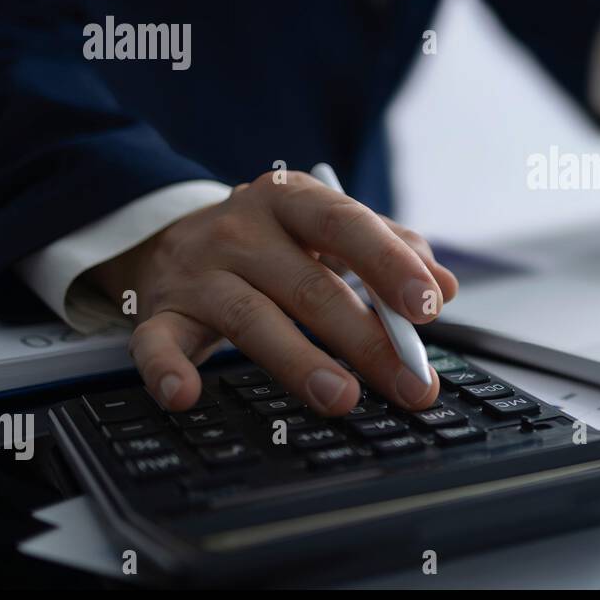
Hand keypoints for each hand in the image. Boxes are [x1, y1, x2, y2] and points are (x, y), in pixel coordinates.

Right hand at [86, 171, 457, 414]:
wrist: (168, 237)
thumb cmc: (271, 241)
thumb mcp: (327, 228)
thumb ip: (390, 250)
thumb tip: (443, 287)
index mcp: (291, 200)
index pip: (346, 225)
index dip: (388, 264)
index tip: (428, 306)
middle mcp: (241, 230)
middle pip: (310, 287)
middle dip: (367, 340)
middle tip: (410, 383)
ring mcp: (198, 272)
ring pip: (252, 320)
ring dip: (300, 363)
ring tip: (342, 398)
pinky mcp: (159, 314)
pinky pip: (156, 345)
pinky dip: (167, 371)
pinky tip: (186, 397)